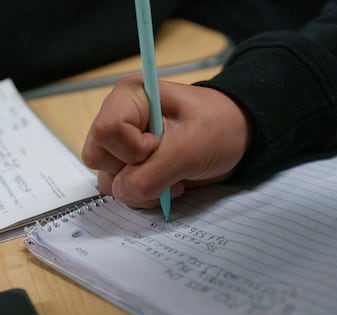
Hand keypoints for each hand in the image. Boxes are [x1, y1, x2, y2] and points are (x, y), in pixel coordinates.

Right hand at [81, 75, 249, 208]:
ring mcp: (122, 145)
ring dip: (141, 189)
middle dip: (132, 173)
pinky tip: (170, 183)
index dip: (131, 149)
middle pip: (99, 158)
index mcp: (128, 97)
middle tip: (167, 167)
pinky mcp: (131, 165)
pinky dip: (145, 194)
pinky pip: (122, 190)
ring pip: (108, 180)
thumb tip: (122, 192)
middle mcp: (118, 119)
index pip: (105, 132)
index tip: (159, 146)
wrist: (238, 138)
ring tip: (173, 178)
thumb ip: (149, 174)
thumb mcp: (189, 149)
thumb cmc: (219, 128)